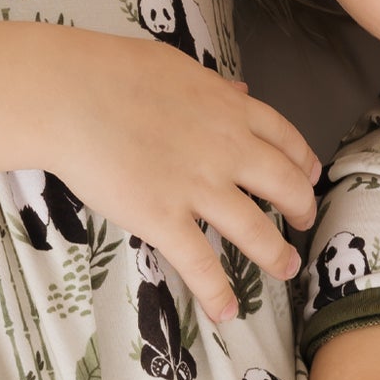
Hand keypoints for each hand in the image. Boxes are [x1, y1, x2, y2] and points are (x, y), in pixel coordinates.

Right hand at [44, 33, 319, 320]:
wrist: (71, 95)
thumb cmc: (112, 72)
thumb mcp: (177, 68)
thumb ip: (214, 88)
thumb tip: (239, 92)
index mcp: (230, 111)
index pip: (285, 139)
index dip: (302, 162)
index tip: (309, 176)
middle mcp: (227, 151)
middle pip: (285, 186)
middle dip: (301, 209)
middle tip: (303, 223)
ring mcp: (198, 188)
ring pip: (255, 230)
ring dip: (276, 254)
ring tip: (285, 269)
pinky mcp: (164, 220)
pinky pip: (201, 264)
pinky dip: (217, 292)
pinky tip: (226, 311)